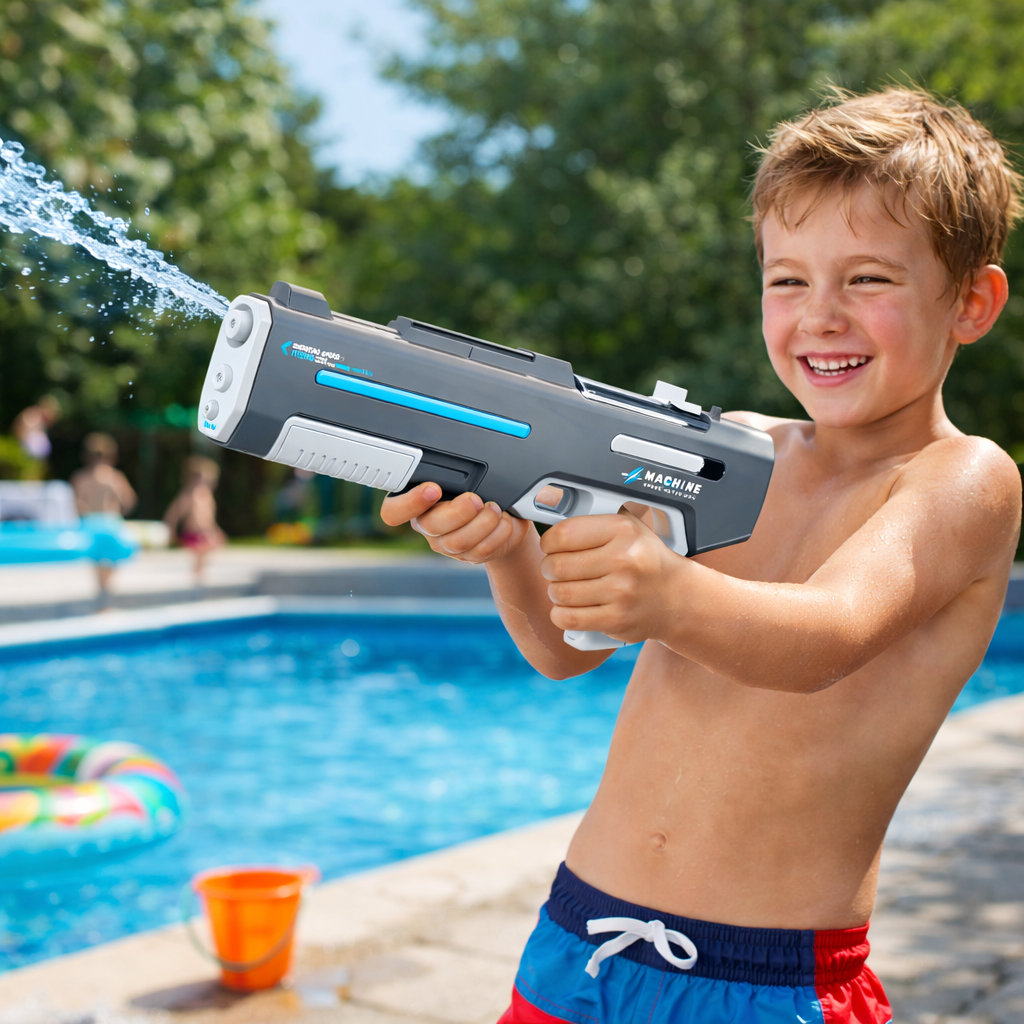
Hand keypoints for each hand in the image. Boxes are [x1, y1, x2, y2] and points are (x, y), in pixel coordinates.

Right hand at [380, 482, 532, 563]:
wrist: (507, 514)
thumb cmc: (482, 488)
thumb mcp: (469, 473)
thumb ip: (458, 470)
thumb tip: (465, 451)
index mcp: (418, 500)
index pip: (393, 511)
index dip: (409, 503)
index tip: (433, 489)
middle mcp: (428, 524)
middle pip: (430, 526)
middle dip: (457, 511)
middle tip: (476, 499)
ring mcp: (446, 543)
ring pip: (456, 542)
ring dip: (482, 523)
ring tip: (495, 509)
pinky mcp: (468, 556)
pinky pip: (478, 552)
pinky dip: (497, 534)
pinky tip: (503, 522)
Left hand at [539, 506, 681, 642]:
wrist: (677, 597)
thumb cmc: (646, 560)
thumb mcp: (629, 527)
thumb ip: (595, 519)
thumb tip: (552, 510)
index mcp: (623, 531)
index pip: (564, 534)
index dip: (549, 542)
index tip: (551, 546)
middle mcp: (623, 560)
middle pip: (557, 565)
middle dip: (549, 568)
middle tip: (555, 569)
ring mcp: (621, 592)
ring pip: (560, 593)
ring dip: (555, 591)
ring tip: (565, 587)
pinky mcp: (616, 619)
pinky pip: (568, 618)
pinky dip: (560, 614)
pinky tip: (569, 607)